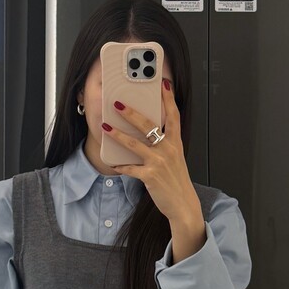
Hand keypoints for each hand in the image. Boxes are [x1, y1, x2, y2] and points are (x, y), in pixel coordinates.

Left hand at [102, 78, 199, 224]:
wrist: (183, 204)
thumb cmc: (177, 180)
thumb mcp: (175, 159)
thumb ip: (165, 144)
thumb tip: (150, 133)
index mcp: (176, 143)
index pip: (173, 115)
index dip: (168, 98)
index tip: (163, 83)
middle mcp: (168, 149)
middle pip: (148, 125)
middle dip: (131, 113)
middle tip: (118, 103)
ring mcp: (159, 162)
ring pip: (134, 144)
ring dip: (118, 135)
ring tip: (105, 126)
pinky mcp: (150, 176)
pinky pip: (130, 168)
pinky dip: (120, 166)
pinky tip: (112, 163)